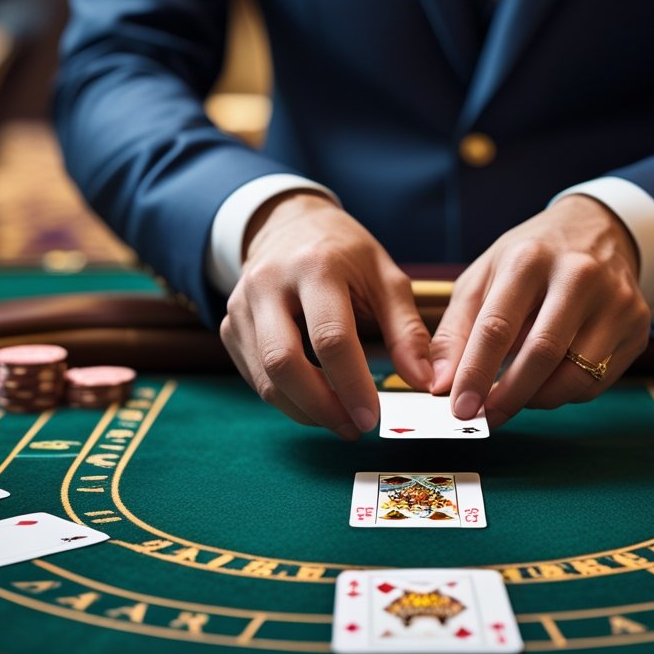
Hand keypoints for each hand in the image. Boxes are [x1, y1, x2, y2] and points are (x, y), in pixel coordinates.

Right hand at [220, 192, 433, 439]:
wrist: (288, 224)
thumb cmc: (345, 253)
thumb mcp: (385, 276)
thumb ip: (407, 330)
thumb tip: (424, 382)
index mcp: (315, 266)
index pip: (330, 338)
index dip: (352, 385)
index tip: (372, 419)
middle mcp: (269, 284)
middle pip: (283, 363)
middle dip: (321, 407)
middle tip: (354, 429)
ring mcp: (242, 306)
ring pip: (265, 378)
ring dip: (304, 410)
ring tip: (340, 420)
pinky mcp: (230, 326)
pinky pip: (254, 377)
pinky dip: (286, 398)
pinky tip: (316, 401)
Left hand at [429, 195, 649, 427]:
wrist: (597, 229)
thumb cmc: (529, 259)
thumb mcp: (483, 277)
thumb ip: (456, 331)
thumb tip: (441, 385)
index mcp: (529, 258)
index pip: (497, 327)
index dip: (475, 374)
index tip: (459, 409)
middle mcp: (579, 274)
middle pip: (542, 353)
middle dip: (509, 397)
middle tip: (485, 419)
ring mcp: (616, 300)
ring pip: (575, 375)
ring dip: (537, 399)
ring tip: (515, 395)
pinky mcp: (638, 324)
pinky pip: (598, 381)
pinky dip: (566, 393)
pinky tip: (549, 379)